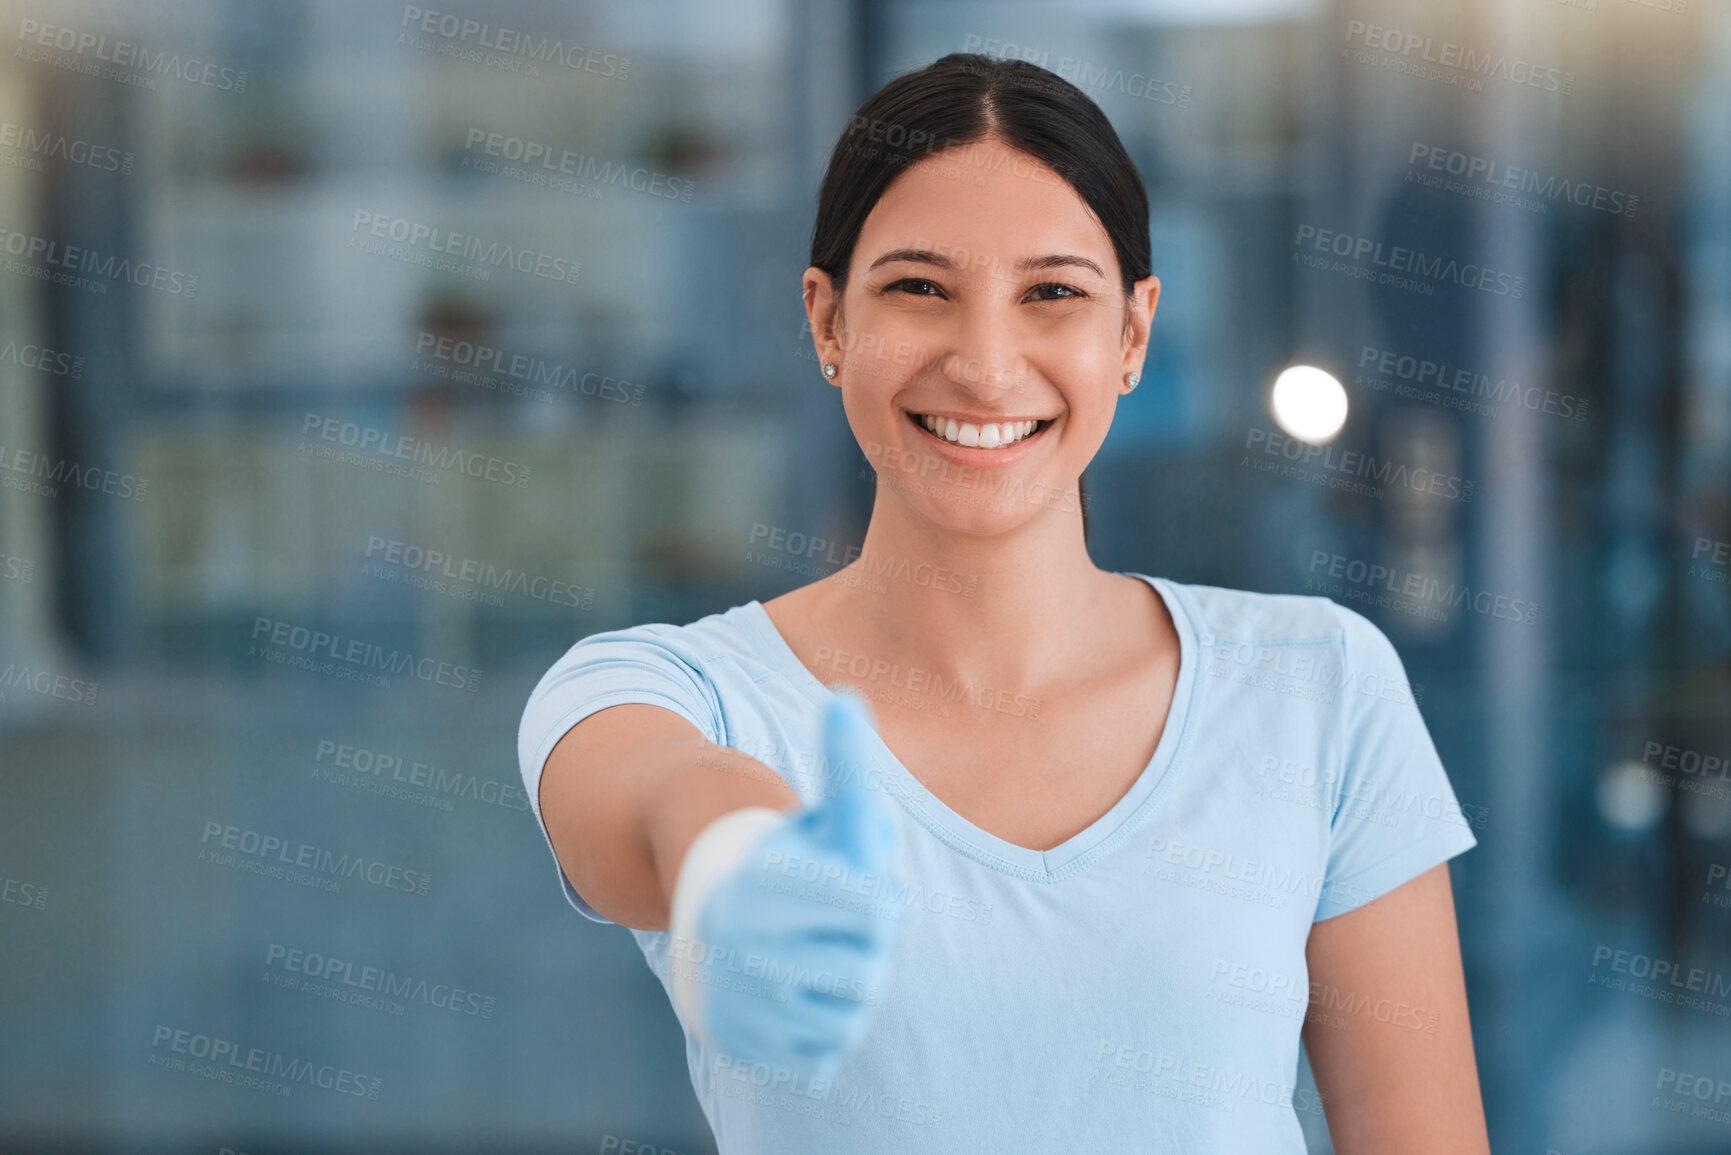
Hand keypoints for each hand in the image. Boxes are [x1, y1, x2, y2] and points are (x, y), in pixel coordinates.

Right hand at [680, 689, 904, 1082]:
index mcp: (766, 879)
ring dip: (851, 993)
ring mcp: (735, 994)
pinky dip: (824, 1035)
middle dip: (870, 948)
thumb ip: (846, 773)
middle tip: (843, 931)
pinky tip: (799, 1003)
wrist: (713, 923)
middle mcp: (740, 937)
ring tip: (821, 964)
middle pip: (872, 964)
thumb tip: (847, 701)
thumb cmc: (792, 868)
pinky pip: (824, 1056)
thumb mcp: (820, 821)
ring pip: (851, 1014)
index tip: (872, 896)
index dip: (882, 903)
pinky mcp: (736, 1044)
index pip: (875, 908)